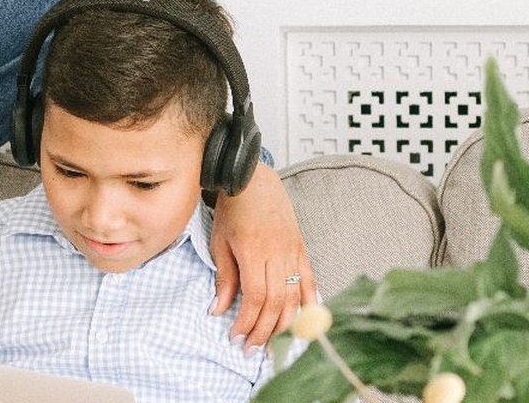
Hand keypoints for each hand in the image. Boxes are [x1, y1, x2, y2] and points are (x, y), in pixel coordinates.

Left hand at [210, 164, 315, 350]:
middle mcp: (278, 253)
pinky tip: (305, 322)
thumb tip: (218, 310)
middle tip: (252, 349)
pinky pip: (310, 280)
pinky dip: (309, 303)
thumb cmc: (232, 210)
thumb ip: (224, 278)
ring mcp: (293, 251)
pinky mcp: (302, 248)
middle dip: (265, 331)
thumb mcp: (220, 243)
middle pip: (277, 303)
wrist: (252, 180)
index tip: (236, 338)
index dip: (247, 323)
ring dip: (285, 325)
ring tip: (273, 343)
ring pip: (295, 296)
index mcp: (254, 251)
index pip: (255, 298)